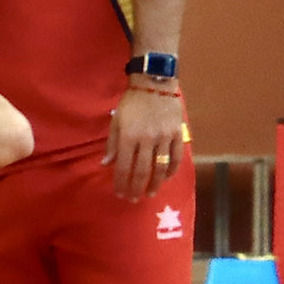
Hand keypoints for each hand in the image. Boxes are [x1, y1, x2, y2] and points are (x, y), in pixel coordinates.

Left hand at [106, 80, 185, 203]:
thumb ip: (112, 144)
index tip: (120, 193)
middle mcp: (147, 140)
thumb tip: (106, 164)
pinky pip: (176, 156)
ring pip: (161, 167)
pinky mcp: (178, 134)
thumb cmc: (131, 103)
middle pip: (142, 170)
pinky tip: (167, 178)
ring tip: (150, 193)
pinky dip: (172, 169)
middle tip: (134, 199)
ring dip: (155, 183)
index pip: (124, 166)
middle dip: (137, 187)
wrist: (155, 84)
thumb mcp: (116, 120)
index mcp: (129, 136)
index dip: (121, 182)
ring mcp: (164, 137)